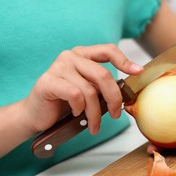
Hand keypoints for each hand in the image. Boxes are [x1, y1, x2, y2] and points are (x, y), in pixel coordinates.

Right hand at [22, 44, 142, 135]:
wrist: (37, 115)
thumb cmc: (65, 104)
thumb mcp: (89, 91)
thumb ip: (103, 85)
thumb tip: (127, 90)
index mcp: (83, 55)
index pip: (108, 50)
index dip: (125, 61)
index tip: (138, 72)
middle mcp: (70, 56)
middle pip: (103, 74)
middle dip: (113, 98)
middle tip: (115, 115)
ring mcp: (58, 66)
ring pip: (90, 90)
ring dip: (95, 113)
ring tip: (94, 125)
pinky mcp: (47, 81)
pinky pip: (75, 95)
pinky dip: (79, 109)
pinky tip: (76, 114)